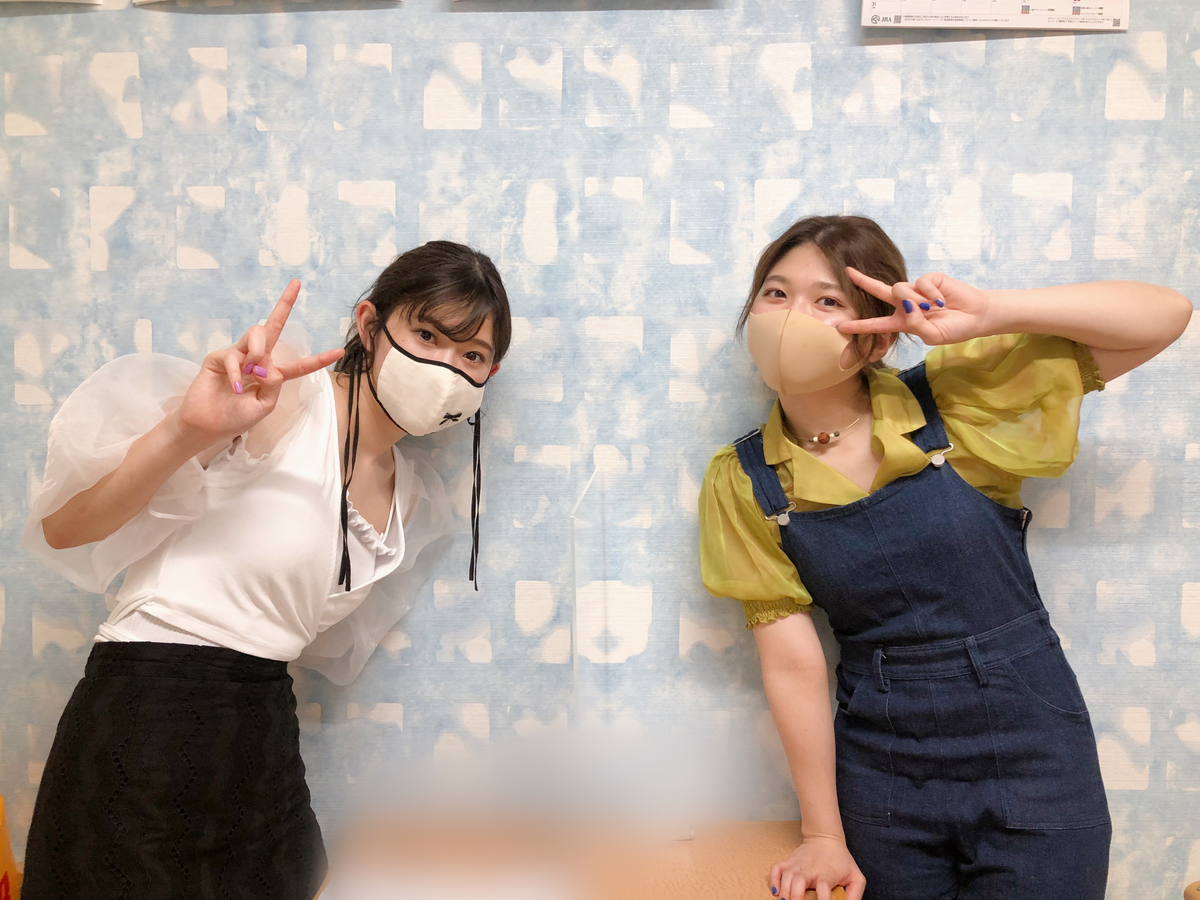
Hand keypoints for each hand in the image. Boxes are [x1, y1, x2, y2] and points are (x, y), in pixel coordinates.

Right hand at [174, 280, 343, 446]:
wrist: (207, 425)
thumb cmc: (236, 417)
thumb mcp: (264, 406)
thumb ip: (274, 385)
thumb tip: (269, 365)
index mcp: (273, 375)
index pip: (299, 365)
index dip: (318, 359)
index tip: (339, 351)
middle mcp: (258, 360)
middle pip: (273, 326)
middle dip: (285, 304)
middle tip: (296, 283)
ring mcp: (239, 355)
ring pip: (257, 333)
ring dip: (259, 349)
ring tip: (254, 370)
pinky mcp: (219, 357)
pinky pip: (234, 355)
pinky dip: (237, 371)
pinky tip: (236, 386)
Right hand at [769, 835, 864, 899]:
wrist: (825, 838)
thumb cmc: (841, 860)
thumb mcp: (855, 876)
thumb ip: (855, 894)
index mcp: (827, 874)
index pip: (824, 886)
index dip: (823, 899)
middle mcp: (810, 869)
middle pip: (800, 880)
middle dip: (796, 895)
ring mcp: (798, 865)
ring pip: (787, 876)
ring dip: (784, 890)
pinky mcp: (789, 862)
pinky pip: (776, 869)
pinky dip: (773, 879)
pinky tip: (776, 891)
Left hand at [838, 266, 991, 346]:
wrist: (976, 316)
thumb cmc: (954, 329)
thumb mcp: (932, 336)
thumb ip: (916, 325)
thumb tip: (907, 306)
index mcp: (902, 322)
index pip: (876, 325)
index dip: (859, 326)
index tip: (840, 326)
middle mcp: (906, 304)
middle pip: (879, 291)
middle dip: (863, 281)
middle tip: (848, 272)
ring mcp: (917, 290)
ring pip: (900, 289)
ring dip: (913, 300)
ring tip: (932, 309)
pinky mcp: (930, 279)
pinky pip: (921, 283)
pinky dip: (931, 294)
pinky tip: (941, 301)